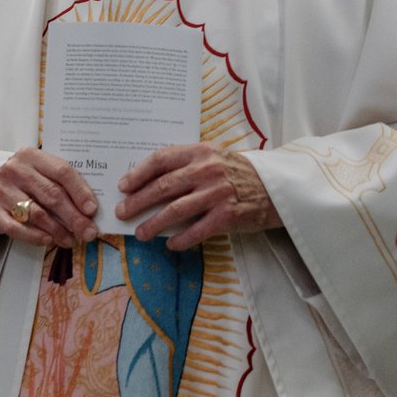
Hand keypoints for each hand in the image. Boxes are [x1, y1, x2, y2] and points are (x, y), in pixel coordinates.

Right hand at [0, 147, 98, 245]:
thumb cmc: (17, 181)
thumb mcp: (34, 171)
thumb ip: (57, 182)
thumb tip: (88, 208)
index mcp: (31, 156)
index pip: (62, 171)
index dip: (80, 191)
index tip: (92, 209)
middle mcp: (15, 170)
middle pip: (52, 195)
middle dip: (74, 217)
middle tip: (89, 233)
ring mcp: (2, 191)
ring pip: (37, 213)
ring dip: (58, 230)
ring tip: (71, 240)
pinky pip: (16, 228)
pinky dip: (34, 236)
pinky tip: (48, 241)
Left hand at [116, 145, 280, 250]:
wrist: (274, 187)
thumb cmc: (236, 172)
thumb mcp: (212, 157)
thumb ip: (186, 164)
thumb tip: (148, 180)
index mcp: (200, 152)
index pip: (161, 159)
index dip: (139, 173)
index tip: (123, 186)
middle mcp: (207, 170)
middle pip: (163, 186)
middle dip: (138, 201)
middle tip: (122, 212)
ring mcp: (217, 193)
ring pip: (175, 210)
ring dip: (153, 223)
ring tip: (140, 233)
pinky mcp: (227, 216)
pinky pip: (197, 230)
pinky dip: (180, 239)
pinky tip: (170, 244)